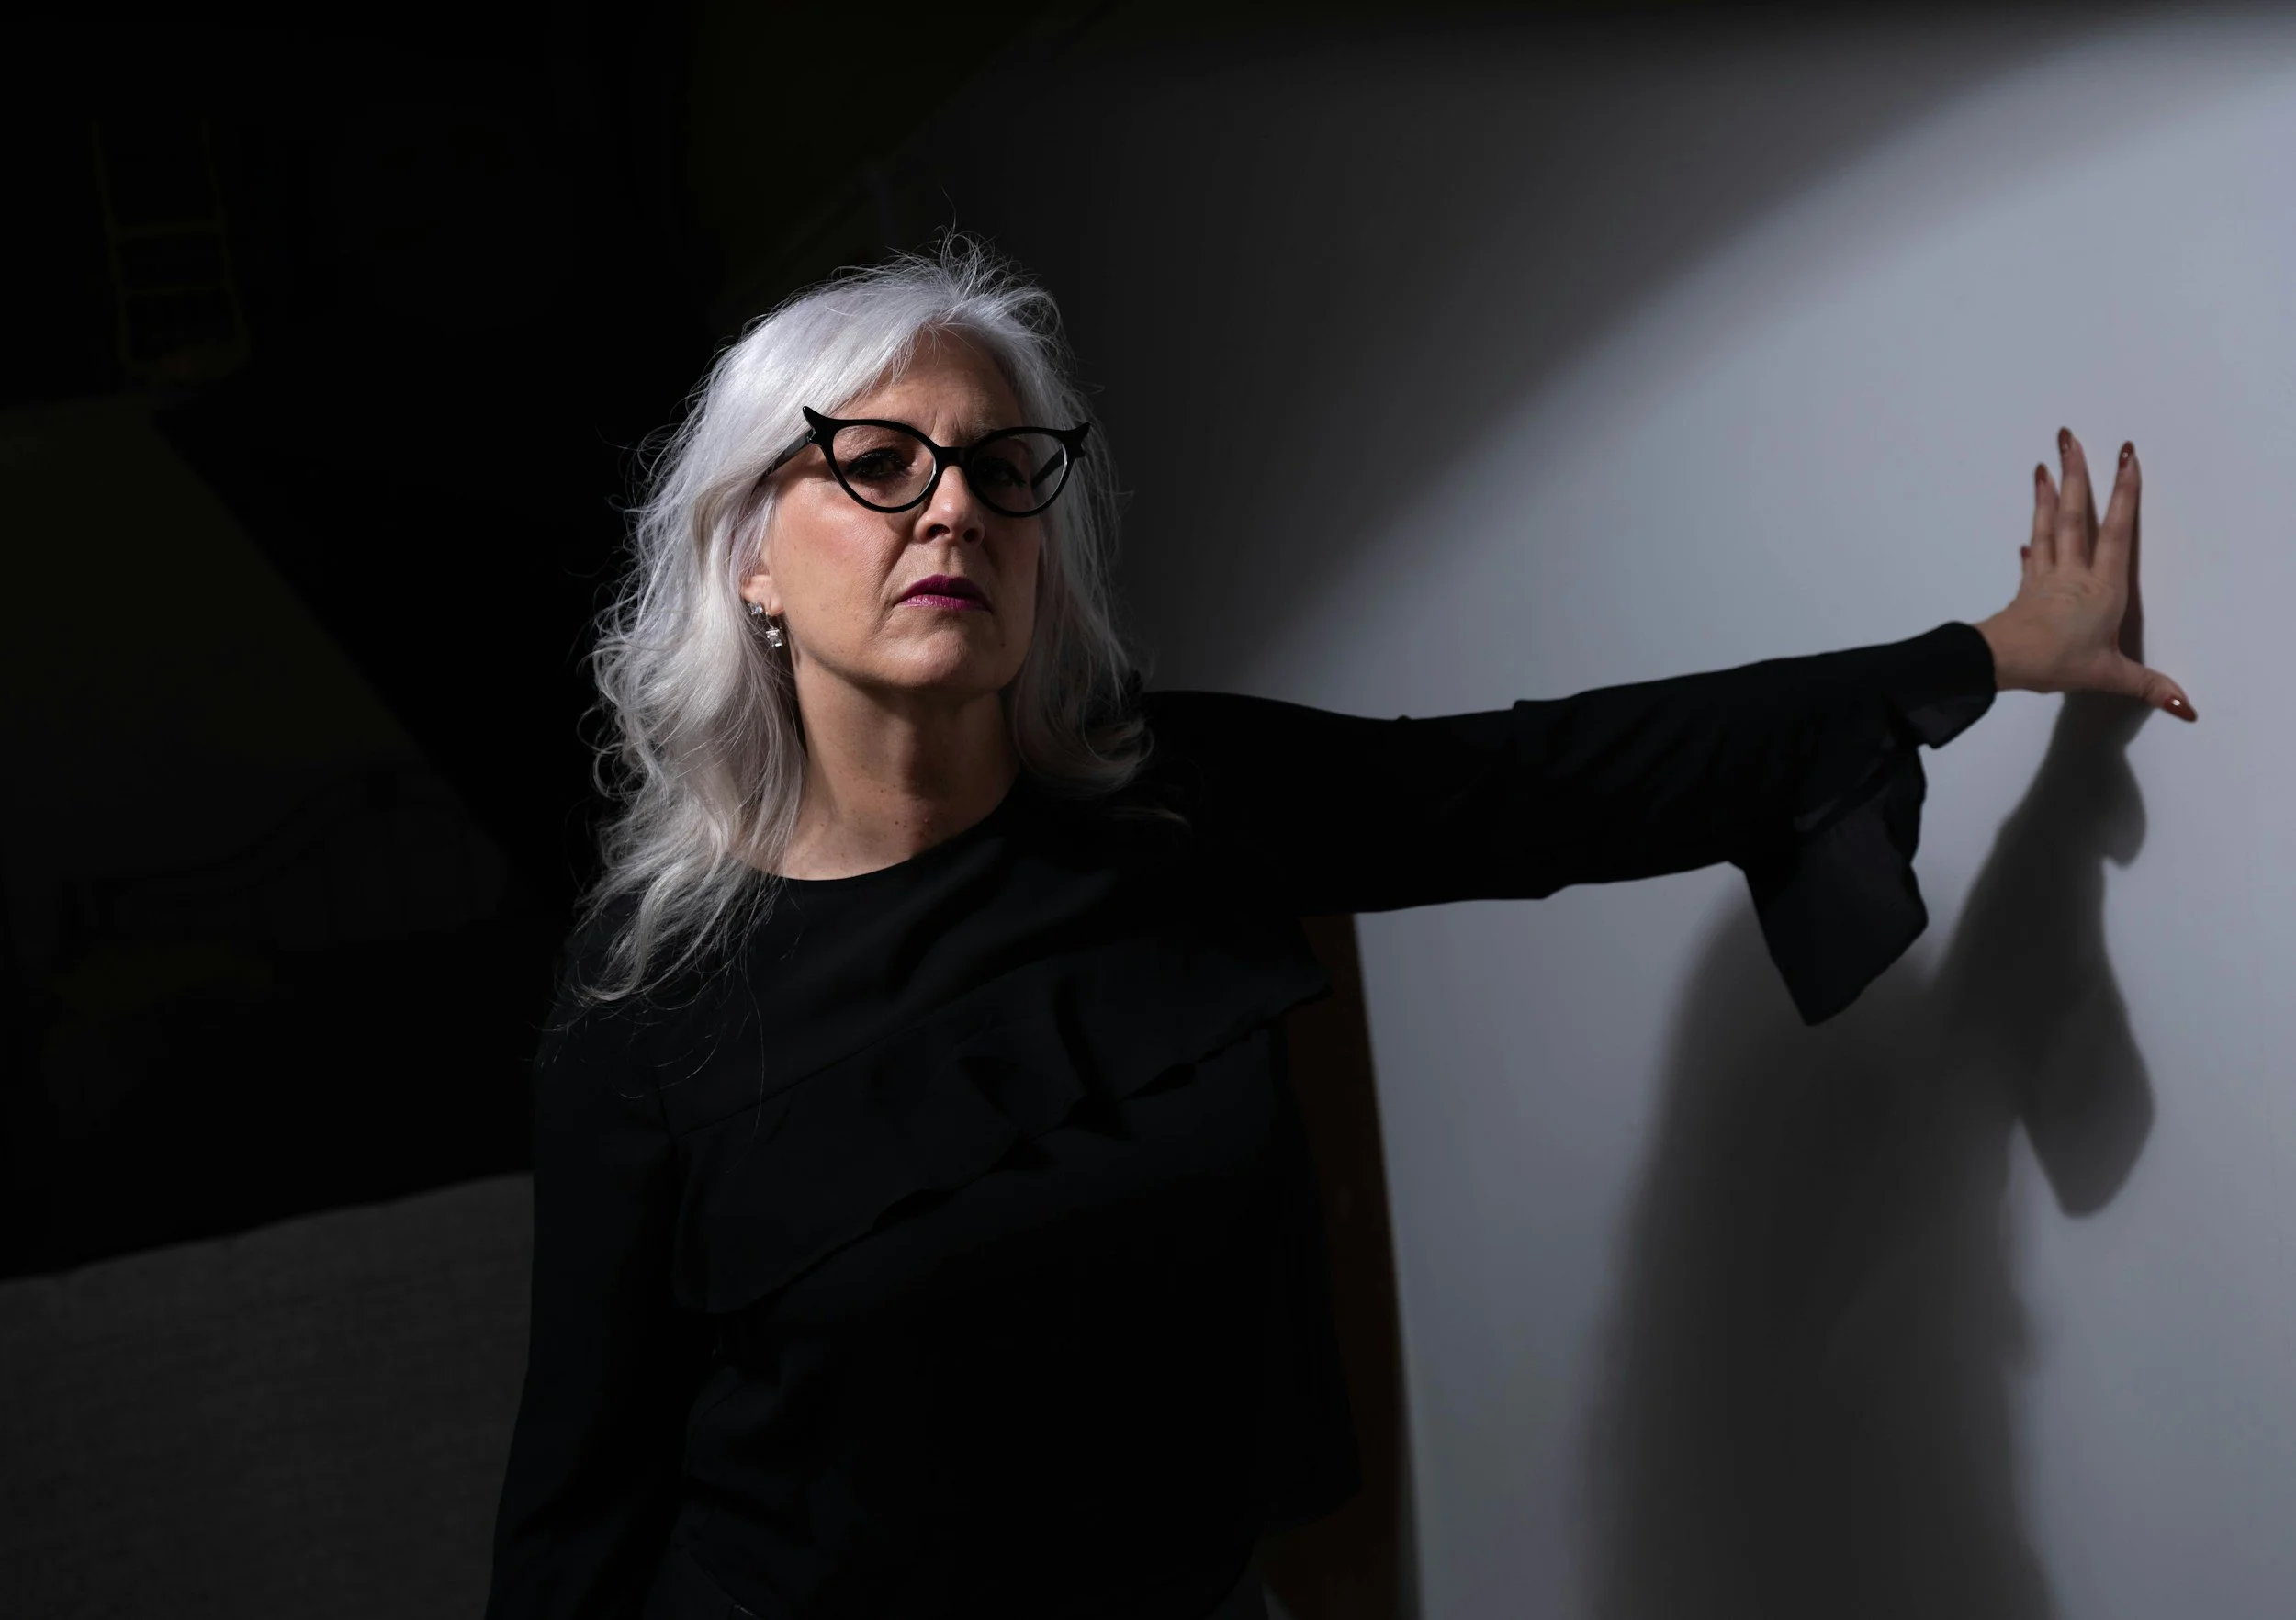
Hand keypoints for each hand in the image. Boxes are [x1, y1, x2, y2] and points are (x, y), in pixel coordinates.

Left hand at [1975, 427, 2194, 720]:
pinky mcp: (2025, 591)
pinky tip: (2025, 537)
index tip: (2124, 457)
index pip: (2118, 532)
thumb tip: (2185, 706)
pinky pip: (2030, 560)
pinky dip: (2030, 545)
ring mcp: (2046, 579)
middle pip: (2076, 516)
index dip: (2124, 495)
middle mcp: (2074, 574)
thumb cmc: (2056, 662)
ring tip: (2043, 466)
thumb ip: (2146, 685)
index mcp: (2102, 587)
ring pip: (2048, 528)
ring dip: (2046, 497)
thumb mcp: (2108, 674)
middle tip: (2070, 438)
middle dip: (2076, 477)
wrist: (2002, 663)